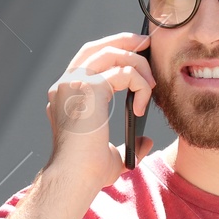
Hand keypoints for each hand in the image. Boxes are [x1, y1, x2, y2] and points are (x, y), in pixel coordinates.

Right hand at [45, 31, 154, 190]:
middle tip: (147, 44)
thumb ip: (127, 145)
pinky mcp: (88, 87)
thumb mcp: (111, 156)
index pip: (87, 61)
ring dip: (138, 65)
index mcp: (65, 97)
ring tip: (152, 85)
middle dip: (124, 41)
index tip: (135, 54)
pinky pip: (124, 72)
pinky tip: (141, 107)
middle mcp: (65, 86)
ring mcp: (74, 84)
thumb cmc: (87, 173)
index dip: (112, 52)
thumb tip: (146, 142)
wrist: (75, 178)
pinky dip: (140, 85)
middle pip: (96, 47)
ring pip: (113, 54)